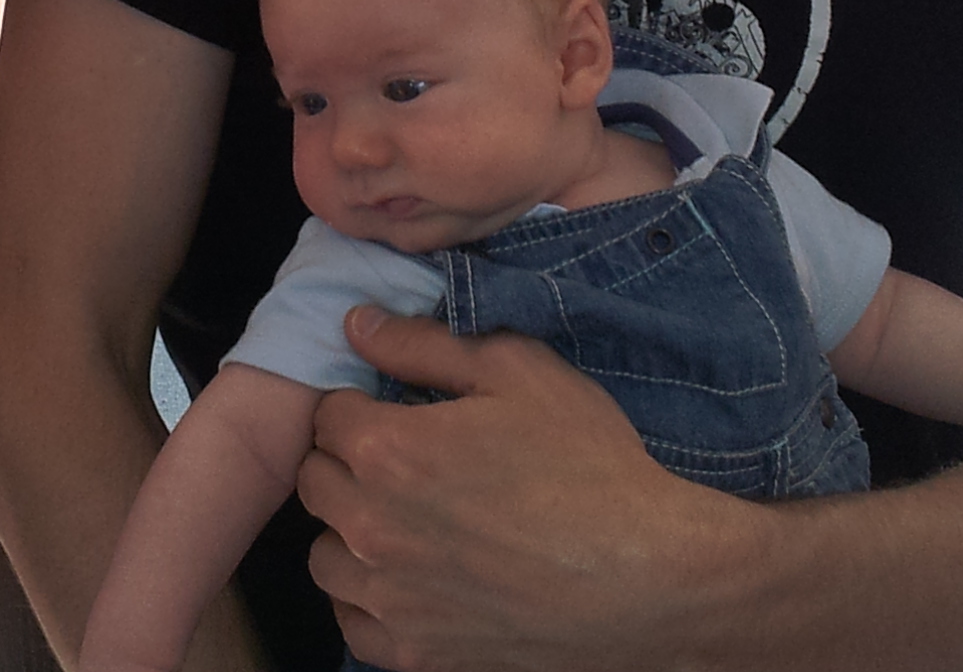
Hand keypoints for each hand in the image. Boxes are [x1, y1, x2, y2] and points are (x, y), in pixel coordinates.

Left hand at [298, 308, 752, 671]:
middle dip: (351, 462)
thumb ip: (425, 344)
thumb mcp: (520, 373)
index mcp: (387, 451)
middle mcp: (370, 528)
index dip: (365, 405)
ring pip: (325, 554)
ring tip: (410, 521)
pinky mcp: (413, 654)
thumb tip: (357, 324)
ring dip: (352, 531)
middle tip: (410, 464)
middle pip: (315, 481)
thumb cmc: (590, 468)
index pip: (328, 415)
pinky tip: (415, 578)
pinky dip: (371, 598)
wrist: (647, 579)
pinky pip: (353, 620)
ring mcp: (388, 599)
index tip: (403, 414)